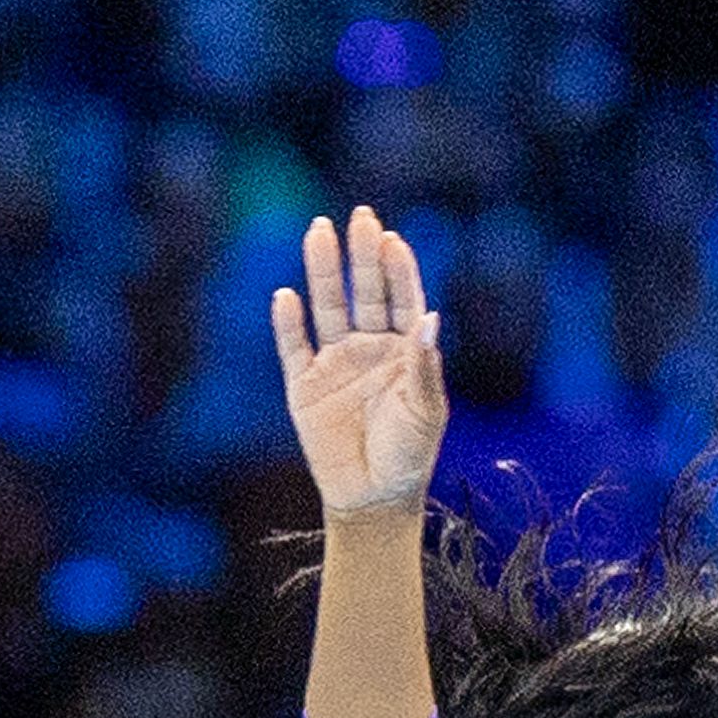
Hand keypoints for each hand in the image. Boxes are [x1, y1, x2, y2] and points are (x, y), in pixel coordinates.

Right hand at [270, 205, 441, 516]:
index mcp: (404, 350)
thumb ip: (424, 367)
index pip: (402, 299)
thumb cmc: (410, 455)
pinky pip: (294, 347)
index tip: (393, 241)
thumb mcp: (426, 412)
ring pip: (327, 308)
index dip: (398, 270)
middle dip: (361, 256)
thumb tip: (430, 317)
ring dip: (323, 272)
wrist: (374, 499)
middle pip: (363, 292)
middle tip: (360, 218)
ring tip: (320, 233)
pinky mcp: (304, 386)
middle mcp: (368, 347)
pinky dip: (288, 324)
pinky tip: (287, 297)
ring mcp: (335, 363)